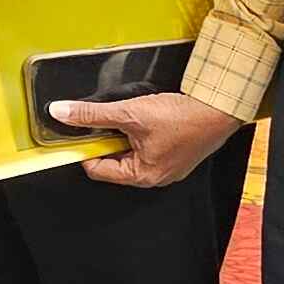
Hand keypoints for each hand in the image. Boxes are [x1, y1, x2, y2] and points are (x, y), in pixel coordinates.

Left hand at [48, 91, 244, 188]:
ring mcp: (168, 166)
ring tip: (133, 117)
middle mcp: (156, 176)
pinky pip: (148, 146)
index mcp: (143, 176)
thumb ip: (92, 115)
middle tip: (112, 120)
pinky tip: (148, 118)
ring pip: (131, 151)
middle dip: (107, 139)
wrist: (220, 107)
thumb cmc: (184, 117)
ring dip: (125, 133)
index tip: (79, 132)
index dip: (85, 148)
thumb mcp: (130, 114)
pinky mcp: (177, 153)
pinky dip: (142, 132)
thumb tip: (63, 114)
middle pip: (114, 161)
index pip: (97, 169)